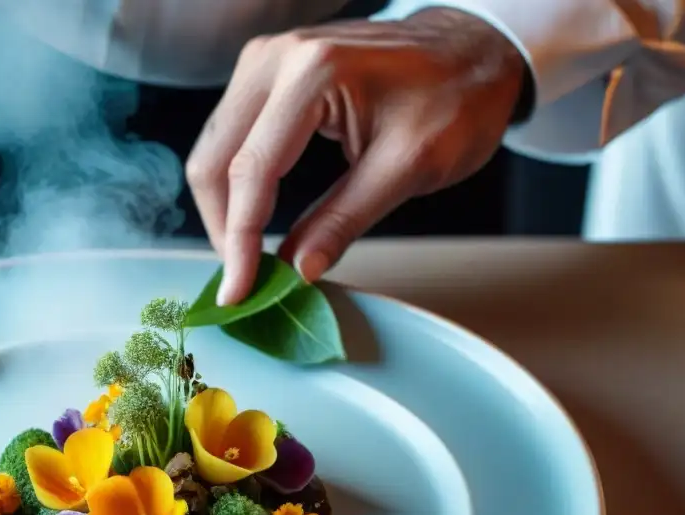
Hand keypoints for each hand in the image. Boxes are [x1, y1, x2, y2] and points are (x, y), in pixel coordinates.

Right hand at [185, 9, 526, 303]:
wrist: (470, 51)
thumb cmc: (456, 98)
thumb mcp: (408, 168)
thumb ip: (344, 220)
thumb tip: (296, 270)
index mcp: (312, 73)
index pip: (253, 170)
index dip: (240, 240)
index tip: (239, 292)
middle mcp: (275, 59)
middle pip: (214, 160)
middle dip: (224, 228)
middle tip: (246, 280)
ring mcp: (265, 61)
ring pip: (214, 150)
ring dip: (224, 209)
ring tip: (249, 256)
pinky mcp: (266, 73)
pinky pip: (230, 137)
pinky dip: (235, 184)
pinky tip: (252, 219)